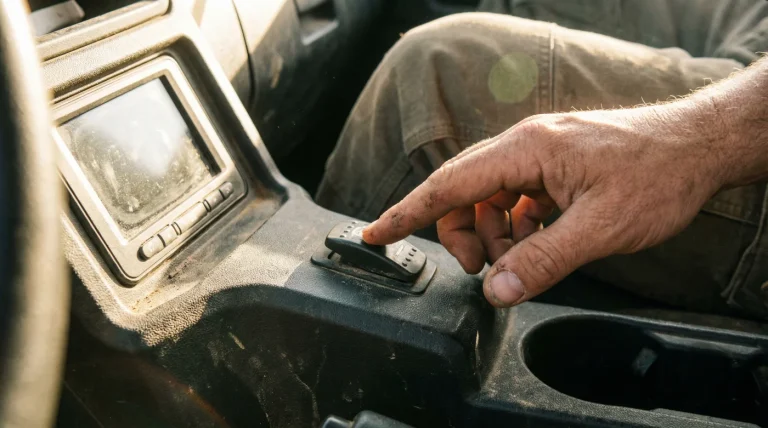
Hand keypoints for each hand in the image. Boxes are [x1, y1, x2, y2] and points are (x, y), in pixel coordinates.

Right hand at [362, 102, 729, 307]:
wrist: (697, 147)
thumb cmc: (655, 176)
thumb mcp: (598, 229)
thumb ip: (542, 261)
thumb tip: (497, 291)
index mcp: (526, 150)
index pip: (449, 184)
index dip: (407, 212)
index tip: (374, 233)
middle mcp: (524, 145)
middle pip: (463, 191)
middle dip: (462, 234)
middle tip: (484, 270)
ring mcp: (538, 153)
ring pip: (488, 197)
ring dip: (494, 234)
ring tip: (524, 257)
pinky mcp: (552, 165)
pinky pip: (514, 197)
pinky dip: (517, 225)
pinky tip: (542, 239)